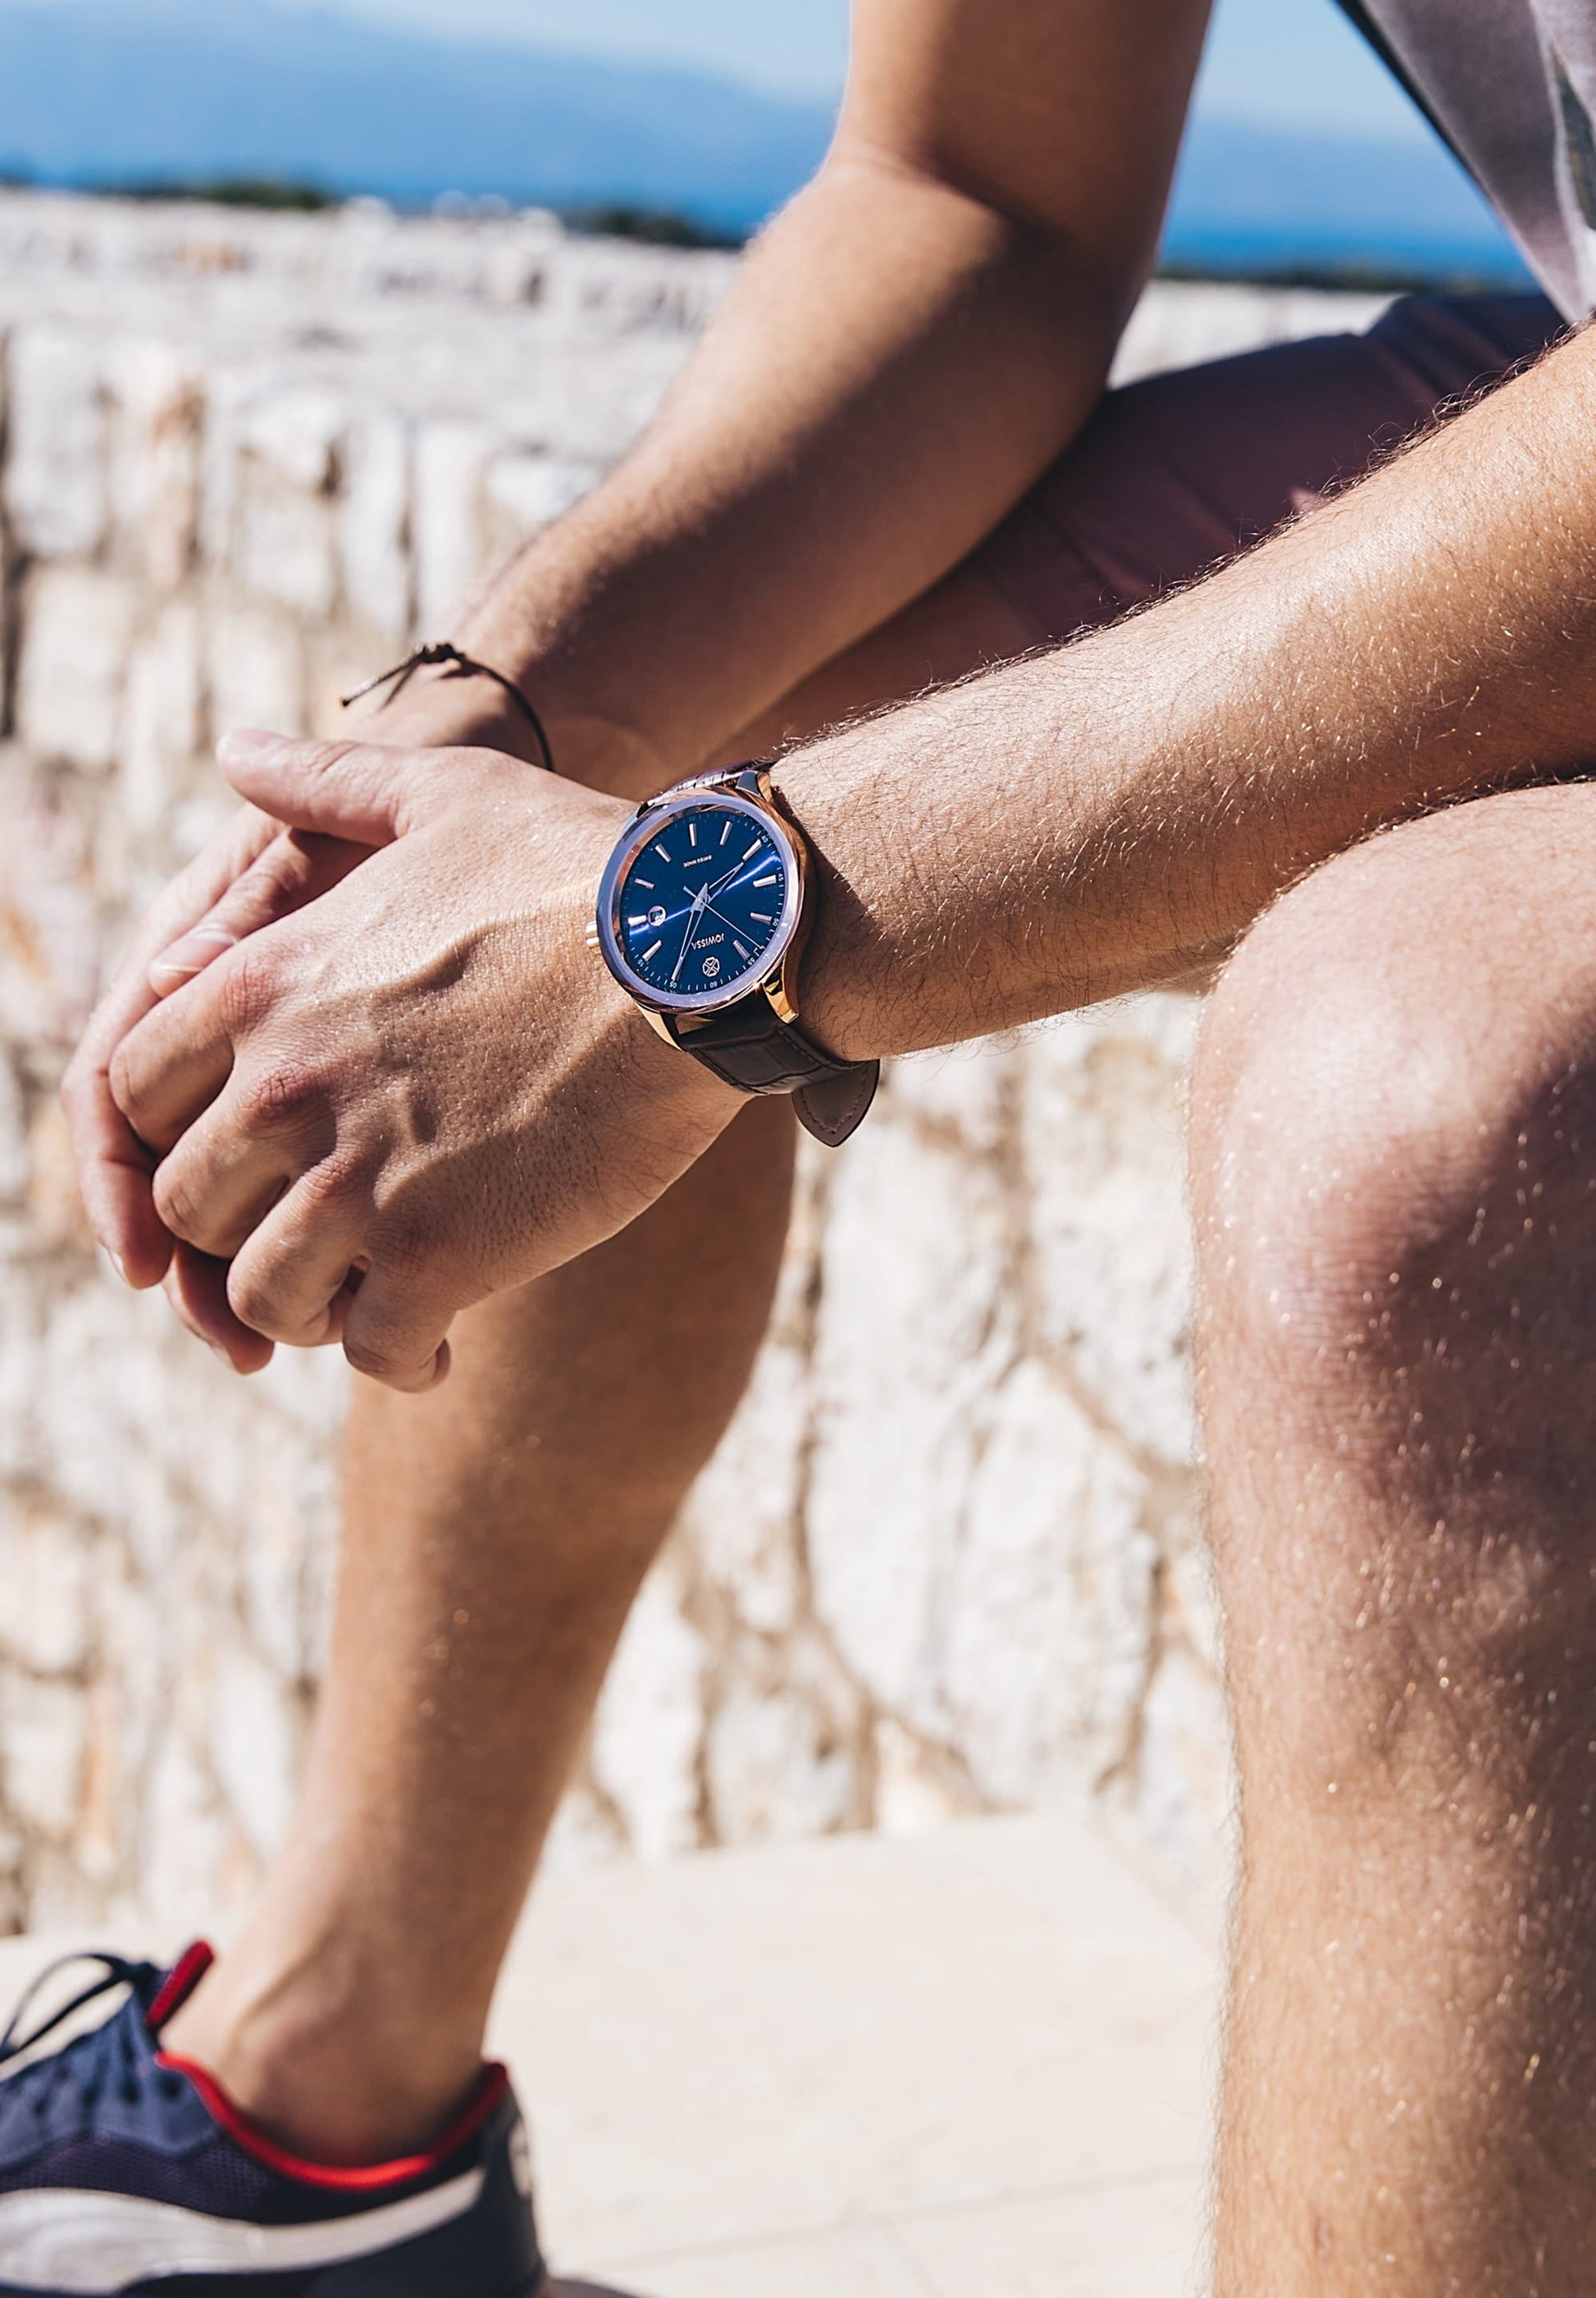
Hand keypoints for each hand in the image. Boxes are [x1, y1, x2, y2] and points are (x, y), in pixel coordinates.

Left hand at [62, 671, 561, 1369]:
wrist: (704, 955)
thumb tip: (231, 746)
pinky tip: (437, 1348)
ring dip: (311, 1308)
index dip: (179, 1133)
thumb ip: (321, 780)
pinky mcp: (438, 1255)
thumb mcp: (440, 792)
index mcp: (261, 984)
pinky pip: (372, 1351)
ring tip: (371, 1297)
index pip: (133, 1092)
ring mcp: (357, 1179)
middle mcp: (284, 1087)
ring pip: (262, 1296)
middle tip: (313, 1238)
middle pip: (187, 1207)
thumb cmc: (583, 866)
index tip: (246, 1153)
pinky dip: (400, 1361)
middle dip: (241, 1231)